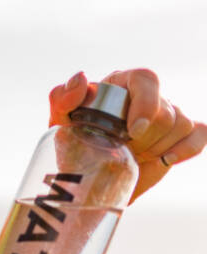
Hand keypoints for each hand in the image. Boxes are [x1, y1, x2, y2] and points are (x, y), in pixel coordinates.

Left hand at [48, 69, 206, 203]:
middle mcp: (146, 95)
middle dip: (146, 137)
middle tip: (123, 149)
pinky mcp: (180, 136)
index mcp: (120, 84)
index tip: (134, 131)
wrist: (88, 175)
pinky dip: (188, 148)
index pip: (145, 78)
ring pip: (182, 124)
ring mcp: (166, 114)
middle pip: (166, 109)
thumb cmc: (71, 142)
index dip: (146, 103)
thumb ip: (62, 98)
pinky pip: (200, 134)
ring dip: (158, 147)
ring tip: (133, 155)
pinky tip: (166, 159)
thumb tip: (82, 78)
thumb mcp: (59, 122)